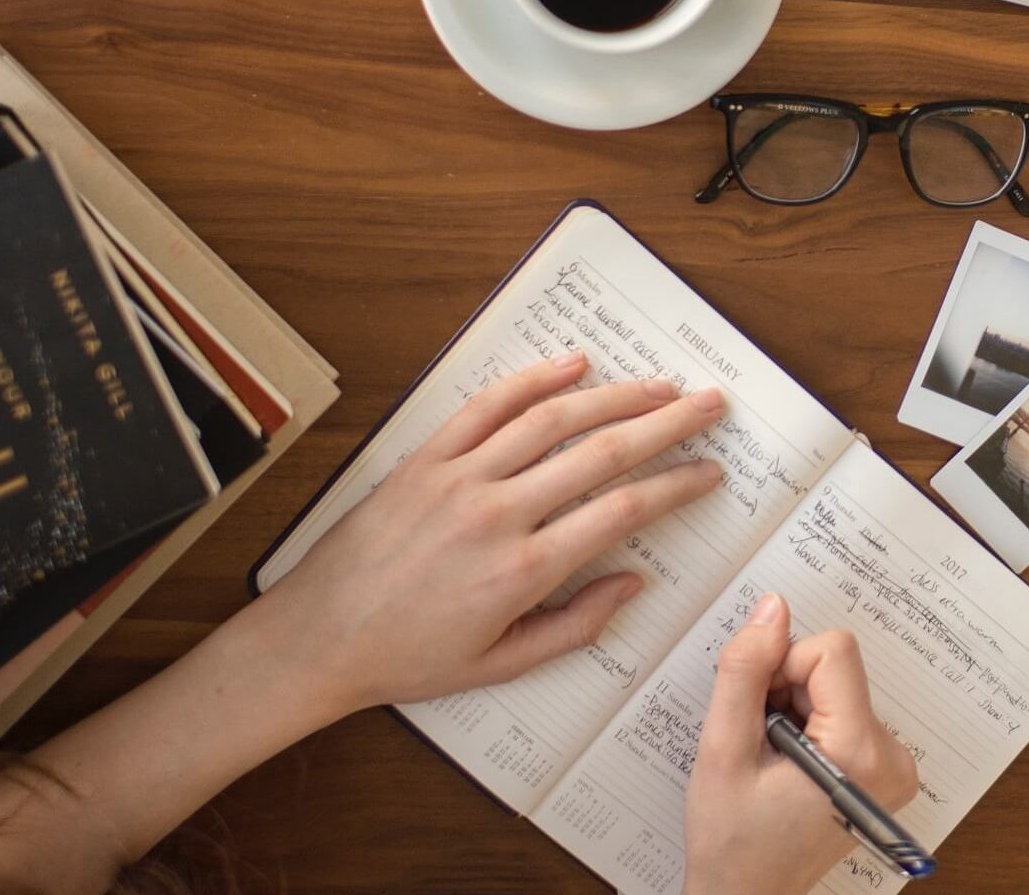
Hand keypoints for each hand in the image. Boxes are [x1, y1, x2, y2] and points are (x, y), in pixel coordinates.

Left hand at [257, 352, 725, 717]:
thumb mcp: (502, 664)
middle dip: (666, 424)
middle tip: (709, 405)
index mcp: (523, 571)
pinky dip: (533, 380)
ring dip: (615, 395)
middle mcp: (497, 514)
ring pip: (552, 420)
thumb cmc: (410, 657)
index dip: (676, 486)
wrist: (319, 637)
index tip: (709, 472)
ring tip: (659, 384)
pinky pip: (486, 407)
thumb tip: (634, 583)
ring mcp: (459, 478)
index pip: (622, 511)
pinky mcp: (426, 459)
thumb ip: (575, 625)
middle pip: (602, 453)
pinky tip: (574, 365)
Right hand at [684, 594, 919, 894]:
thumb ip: (745, 671)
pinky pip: (844, 709)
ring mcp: (893, 765)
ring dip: (794, 708)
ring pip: (836, 685)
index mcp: (861, 752)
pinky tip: (788, 765)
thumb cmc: (732, 840)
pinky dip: (809, 723)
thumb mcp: (723, 750)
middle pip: (836, 667)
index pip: (833, 651)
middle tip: (761, 743)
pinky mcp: (883, 768)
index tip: (759, 712)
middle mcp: (893, 757)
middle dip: (786, 690)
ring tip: (772, 760)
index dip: (782, 667)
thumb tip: (772, 608)